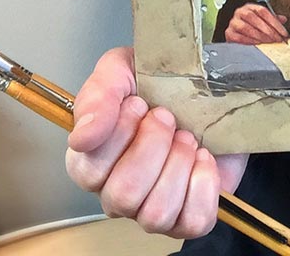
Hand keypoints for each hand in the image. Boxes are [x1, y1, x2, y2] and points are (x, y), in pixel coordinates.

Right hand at [66, 47, 247, 237]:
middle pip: (124, 195)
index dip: (120, 134)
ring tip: (188, 136)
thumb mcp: (121, 70)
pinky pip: (193, 220)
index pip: (89, 170)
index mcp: (92, 161)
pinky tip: (204, 157)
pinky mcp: (189, 215)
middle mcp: (117, 192)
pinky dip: (204, 183)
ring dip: (178, 164)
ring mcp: (152, 209)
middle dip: (154, 145)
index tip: (140, 102)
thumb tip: (81, 138)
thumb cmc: (157, 80)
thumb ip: (98, 96)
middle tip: (168, 116)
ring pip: (156, 213)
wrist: (208, 80)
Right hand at [225, 4, 289, 44]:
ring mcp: (233, 22)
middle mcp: (240, 12)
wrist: (234, 30)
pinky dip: (249, 41)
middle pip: (254, 19)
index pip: (263, 11)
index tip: (283, 32)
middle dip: (268, 30)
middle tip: (277, 39)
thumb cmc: (251, 24)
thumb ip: (273, 19)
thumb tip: (284, 19)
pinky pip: (238, 38)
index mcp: (250, 6)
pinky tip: (258, 44)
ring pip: (246, 28)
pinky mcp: (229, 33)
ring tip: (269, 42)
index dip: (274, 22)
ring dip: (259, 36)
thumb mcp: (262, 19)